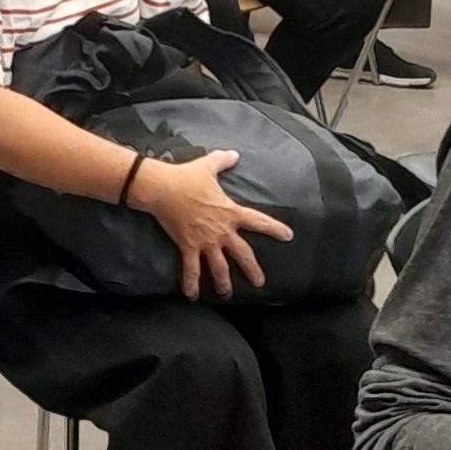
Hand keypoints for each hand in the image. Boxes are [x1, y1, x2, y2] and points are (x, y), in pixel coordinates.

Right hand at [126, 148, 290, 299]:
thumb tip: (234, 154)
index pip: (258, 221)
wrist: (162, 188)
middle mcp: (221, 230)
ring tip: (227, 294)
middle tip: (259, 283)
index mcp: (230, 212)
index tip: (288, 236)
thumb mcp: (207, 166)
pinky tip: (191, 295)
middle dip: (252, 270)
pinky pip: (191, 268)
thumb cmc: (186, 177)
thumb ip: (223, 160)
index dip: (274, 229)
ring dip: (223, 283)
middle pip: (243, 254)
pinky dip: (190, 283)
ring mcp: (205, 241)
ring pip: (219, 267)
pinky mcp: (188, 246)